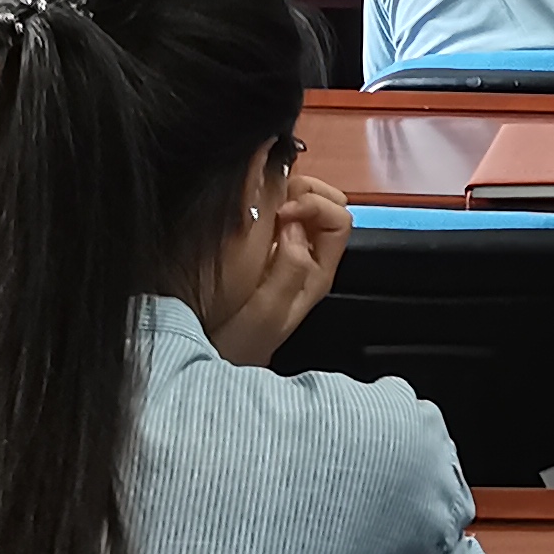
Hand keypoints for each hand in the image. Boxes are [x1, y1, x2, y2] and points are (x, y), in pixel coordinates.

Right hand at [206, 171, 351, 365]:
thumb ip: (287, 269)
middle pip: (328, 206)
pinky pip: (276, 218)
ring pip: (303, 207)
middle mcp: (308, 260)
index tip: (282, 211)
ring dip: (285, 195)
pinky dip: (266, 205)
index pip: (339, 220)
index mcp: (317, 272)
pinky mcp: (263, 252)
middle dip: (304, 191)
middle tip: (271, 202)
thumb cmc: (238, 344)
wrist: (214, 361)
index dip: (315, 205)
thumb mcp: (266, 312)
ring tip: (258, 204)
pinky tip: (246, 214)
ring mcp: (286, 255)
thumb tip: (294, 226)